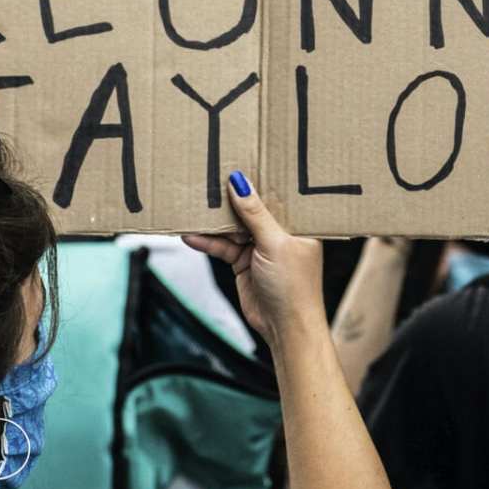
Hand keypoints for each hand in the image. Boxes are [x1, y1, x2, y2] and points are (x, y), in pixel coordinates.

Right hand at [184, 172, 325, 348]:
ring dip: (213, 222)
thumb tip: (240, 183)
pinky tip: (191, 236)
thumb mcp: (275, 243)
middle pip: (250, 209)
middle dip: (230, 199)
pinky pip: (223, 247)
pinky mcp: (244, 263)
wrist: (285, 327)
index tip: (236, 161)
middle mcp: (279, 233)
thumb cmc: (293, 286)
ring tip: (192, 208)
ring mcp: (260, 248)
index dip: (258, 180)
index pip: (275, 195)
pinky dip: (207, 242)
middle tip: (207, 181)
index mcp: (297, 223)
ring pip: (233, 228)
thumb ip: (255, 214)